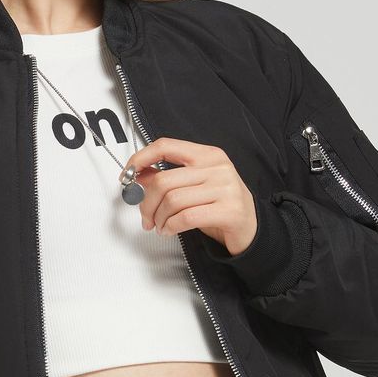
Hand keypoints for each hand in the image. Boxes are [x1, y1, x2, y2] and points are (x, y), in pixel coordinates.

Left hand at [127, 136, 257, 254]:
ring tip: (159, 226)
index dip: (141, 158)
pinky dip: (170, 227)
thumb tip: (136, 175)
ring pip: (172, 201)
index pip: (165, 146)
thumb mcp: (193, 187)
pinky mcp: (229, 211)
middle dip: (146, 203)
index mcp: (207, 155)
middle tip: (145, 217)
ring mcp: (225, 188)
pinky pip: (185, 218)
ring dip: (158, 218)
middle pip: (164, 181)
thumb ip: (166, 178)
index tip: (127, 174)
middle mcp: (217, 168)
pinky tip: (169, 230)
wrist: (251, 229)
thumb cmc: (219, 206)